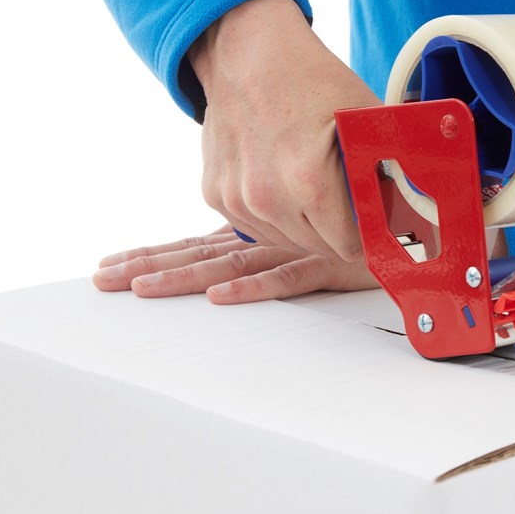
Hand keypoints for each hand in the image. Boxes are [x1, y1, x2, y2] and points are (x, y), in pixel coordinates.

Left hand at [92, 227, 379, 303]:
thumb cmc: (360, 218)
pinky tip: (221, 297)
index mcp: (259, 229)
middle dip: (148, 266)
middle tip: (103, 281)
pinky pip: (287, 278)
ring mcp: (295, 248)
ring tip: (141, 289)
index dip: (156, 252)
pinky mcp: (327, 265)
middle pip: (199, 254)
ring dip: (185, 278)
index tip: (113, 263)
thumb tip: (241, 234)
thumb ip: (278, 225)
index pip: (197, 242)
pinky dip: (253, 288)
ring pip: (230, 265)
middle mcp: (268, 237)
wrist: (411, 216)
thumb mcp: (309, 225)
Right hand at [188, 0, 379, 260]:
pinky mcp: (215, 195)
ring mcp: (236, 199)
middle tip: (349, 205)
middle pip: (319, 248)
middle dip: (338, 232)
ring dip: (306, 227)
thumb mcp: (363, 117)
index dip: (365, 236)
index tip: (374, 224)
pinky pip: (256, 228)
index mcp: (308, 182)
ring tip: (317, 191)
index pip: (348, 246)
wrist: (247, 53)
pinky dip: (275, 216)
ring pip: (286, 241)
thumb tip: (423, 202)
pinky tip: (286, 187)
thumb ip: (394, 164)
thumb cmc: (311, 80)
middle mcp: (267, 197)